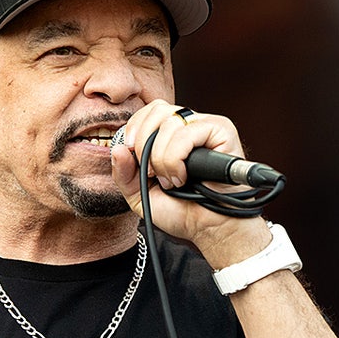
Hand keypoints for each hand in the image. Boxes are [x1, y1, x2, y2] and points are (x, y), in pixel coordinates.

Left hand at [110, 100, 270, 264]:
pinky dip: (177, 159)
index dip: (135, 127)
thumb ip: (123, 174)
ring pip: (170, 124)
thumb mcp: (140, 195)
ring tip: (171, 181)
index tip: (129, 150)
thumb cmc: (182, 211)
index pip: (150, 111)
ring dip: (162, 158)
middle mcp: (189, 126)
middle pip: (158, 110)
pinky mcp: (221, 131)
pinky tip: (183, 177)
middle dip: (143, 142)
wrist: (208, 228)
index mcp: (171, 134)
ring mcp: (205, 126)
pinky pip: (187, 133)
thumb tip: (117, 148)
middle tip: (149, 172)